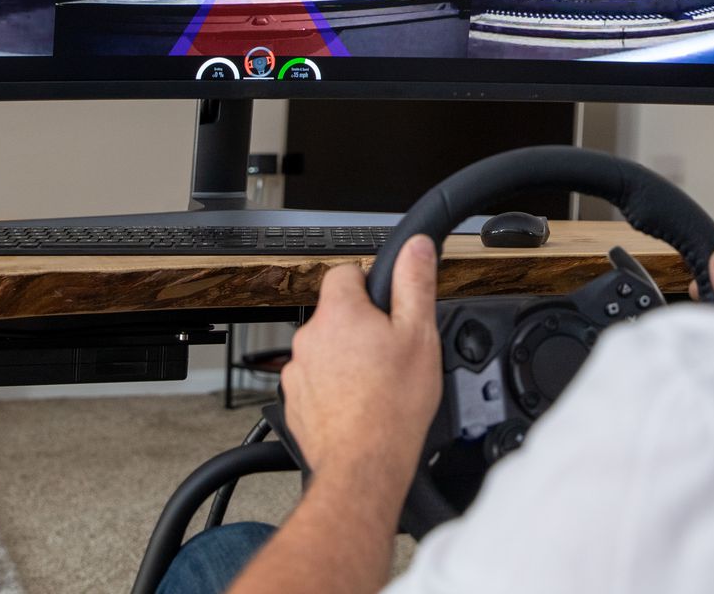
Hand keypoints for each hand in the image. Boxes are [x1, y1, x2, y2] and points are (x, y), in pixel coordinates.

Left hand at [281, 235, 443, 490]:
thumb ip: (415, 283)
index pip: (345, 273)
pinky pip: (316, 383)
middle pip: (336, 315)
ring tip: (376, 384)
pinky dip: (333, 389)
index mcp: (339, 314)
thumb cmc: (392, 406)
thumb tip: (415, 247)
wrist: (364, 465)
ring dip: (345, 360)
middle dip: (360, 327)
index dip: (369, 285)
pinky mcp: (294, 402)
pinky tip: (358, 405)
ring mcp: (298, 372)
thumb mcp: (419, 335)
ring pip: (325, 351)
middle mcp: (309, 338)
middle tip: (390, 351)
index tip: (386, 307)